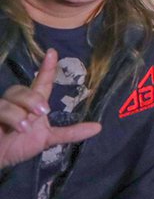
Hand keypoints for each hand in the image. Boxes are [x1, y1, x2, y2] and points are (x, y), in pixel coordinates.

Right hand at [0, 49, 101, 168]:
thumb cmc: (19, 146)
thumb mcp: (48, 139)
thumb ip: (71, 133)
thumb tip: (98, 127)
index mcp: (31, 103)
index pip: (40, 82)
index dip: (47, 68)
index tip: (53, 52)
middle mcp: (15, 103)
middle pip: (20, 89)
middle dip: (30, 99)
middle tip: (41, 112)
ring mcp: (0, 109)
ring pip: (6, 102)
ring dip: (17, 114)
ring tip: (24, 128)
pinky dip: (9, 117)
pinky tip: (16, 129)